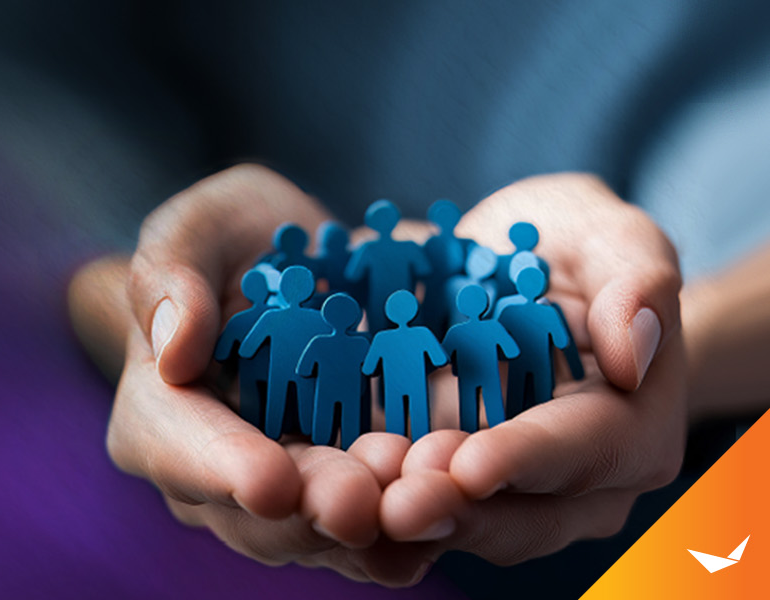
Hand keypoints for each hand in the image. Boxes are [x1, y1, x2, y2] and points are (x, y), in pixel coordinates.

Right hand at [71, 165, 432, 583]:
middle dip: (313, 511)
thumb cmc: (230, 241)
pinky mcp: (346, 501)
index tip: (271, 480)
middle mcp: (208, 477)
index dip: (223, 469)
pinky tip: (453, 506)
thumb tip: (173, 349)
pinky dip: (413, 527)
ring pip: (320, 536)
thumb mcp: (196, 228)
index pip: (174, 449)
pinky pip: (375, 536)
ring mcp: (281, 500)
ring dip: (373, 528)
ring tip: (422, 493)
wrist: (299, 265)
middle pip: (253, 516)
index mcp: (154, 414)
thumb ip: (169, 276)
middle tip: (366, 498)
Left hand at [376, 173, 685, 564]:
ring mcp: (500, 500)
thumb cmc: (567, 244)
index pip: (586, 455)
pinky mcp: (431, 490)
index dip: (528, 459)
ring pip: (454, 528)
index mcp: (633, 432)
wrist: (497, 269)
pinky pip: (399, 511)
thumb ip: (636, 277)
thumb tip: (634, 346)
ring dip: (399, 518)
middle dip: (452, 509)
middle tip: (393, 499)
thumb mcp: (606, 234)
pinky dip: (362, 505)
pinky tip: (315, 493)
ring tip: (349, 499)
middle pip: (518, 518)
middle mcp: (574, 489)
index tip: (470, 462)